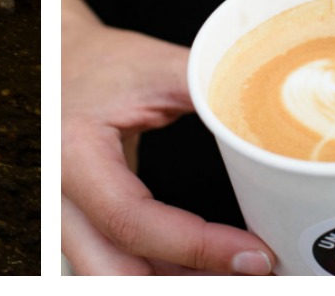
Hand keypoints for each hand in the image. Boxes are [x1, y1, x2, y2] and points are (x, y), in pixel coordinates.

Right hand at [61, 19, 274, 274]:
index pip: (132, 222)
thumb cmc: (100, 62)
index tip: (254, 253)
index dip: (197, 248)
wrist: (58, 60)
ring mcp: (62, 218)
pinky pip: (117, 265)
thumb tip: (276, 114)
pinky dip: (162, 271)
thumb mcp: (156, 67)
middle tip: (250, 272)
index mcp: (72, 153)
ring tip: (237, 268)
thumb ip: (211, 91)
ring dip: (176, 279)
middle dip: (183, 282)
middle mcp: (57, 197)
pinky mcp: (79, 228)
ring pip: (114, 276)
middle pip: (112, 273)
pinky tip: (206, 264)